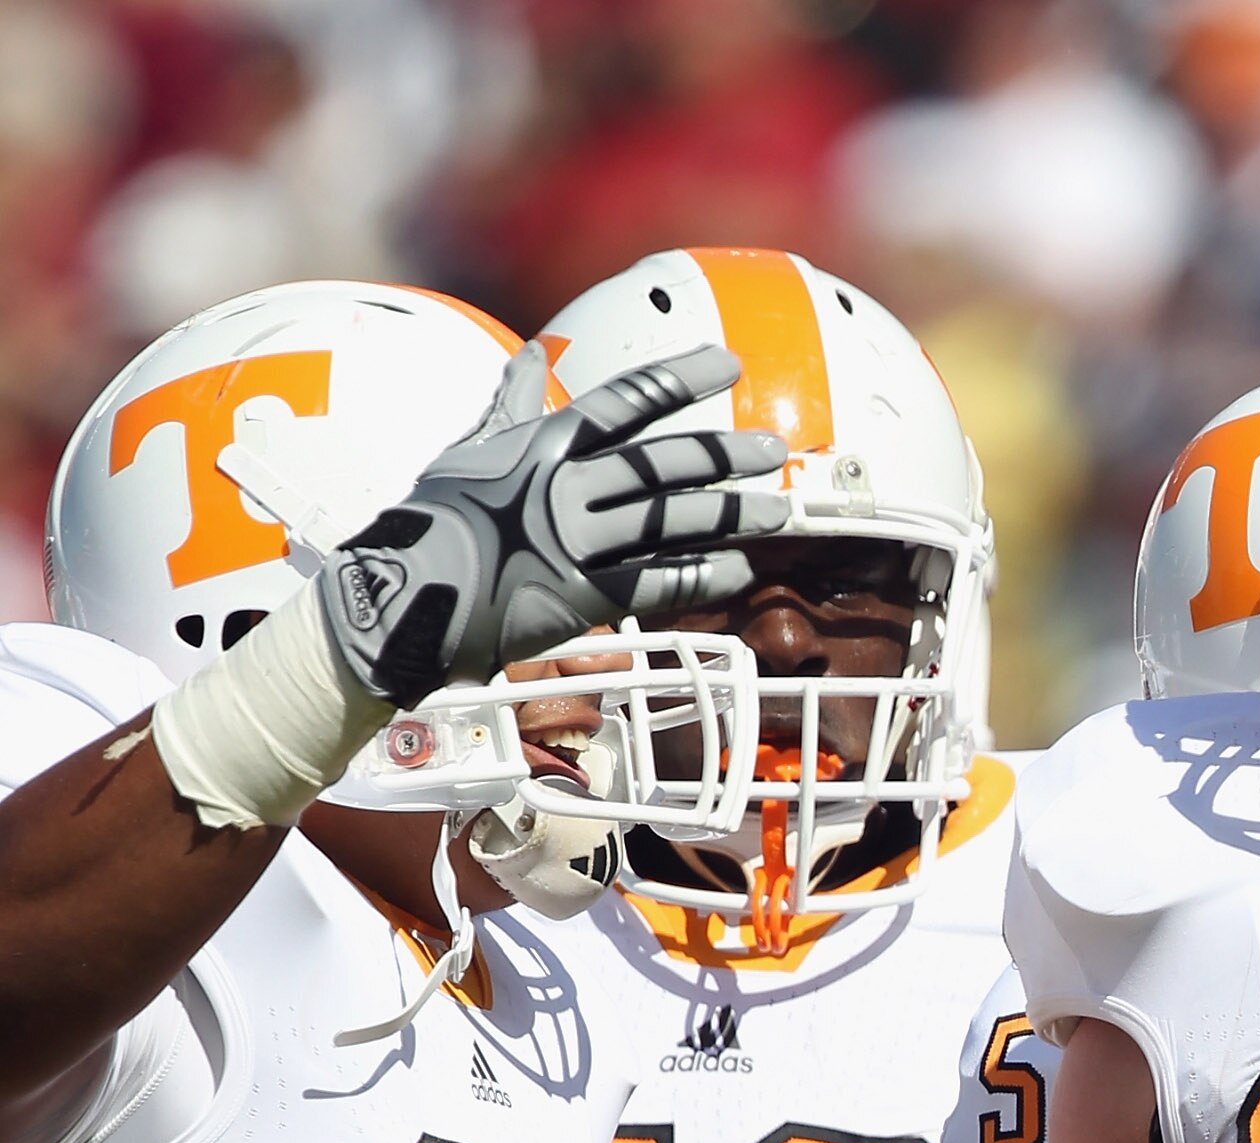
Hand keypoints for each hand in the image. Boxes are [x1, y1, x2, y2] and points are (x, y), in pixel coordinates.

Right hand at [319, 341, 788, 709]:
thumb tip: (532, 353)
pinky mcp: (580, 595)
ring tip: (777, 510)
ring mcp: (574, 540)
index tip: (729, 364)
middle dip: (723, 454)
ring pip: (669, 521)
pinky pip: (655, 583)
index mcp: (542, 443)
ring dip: (728, 514)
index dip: (682, 379)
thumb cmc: (433, 522)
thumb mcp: (470, 450)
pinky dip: (700, 576)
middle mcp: (565, 486)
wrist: (405, 593)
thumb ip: (511, 405)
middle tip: (774, 449)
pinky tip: (740, 570)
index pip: (626, 401)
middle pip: (662, 463)